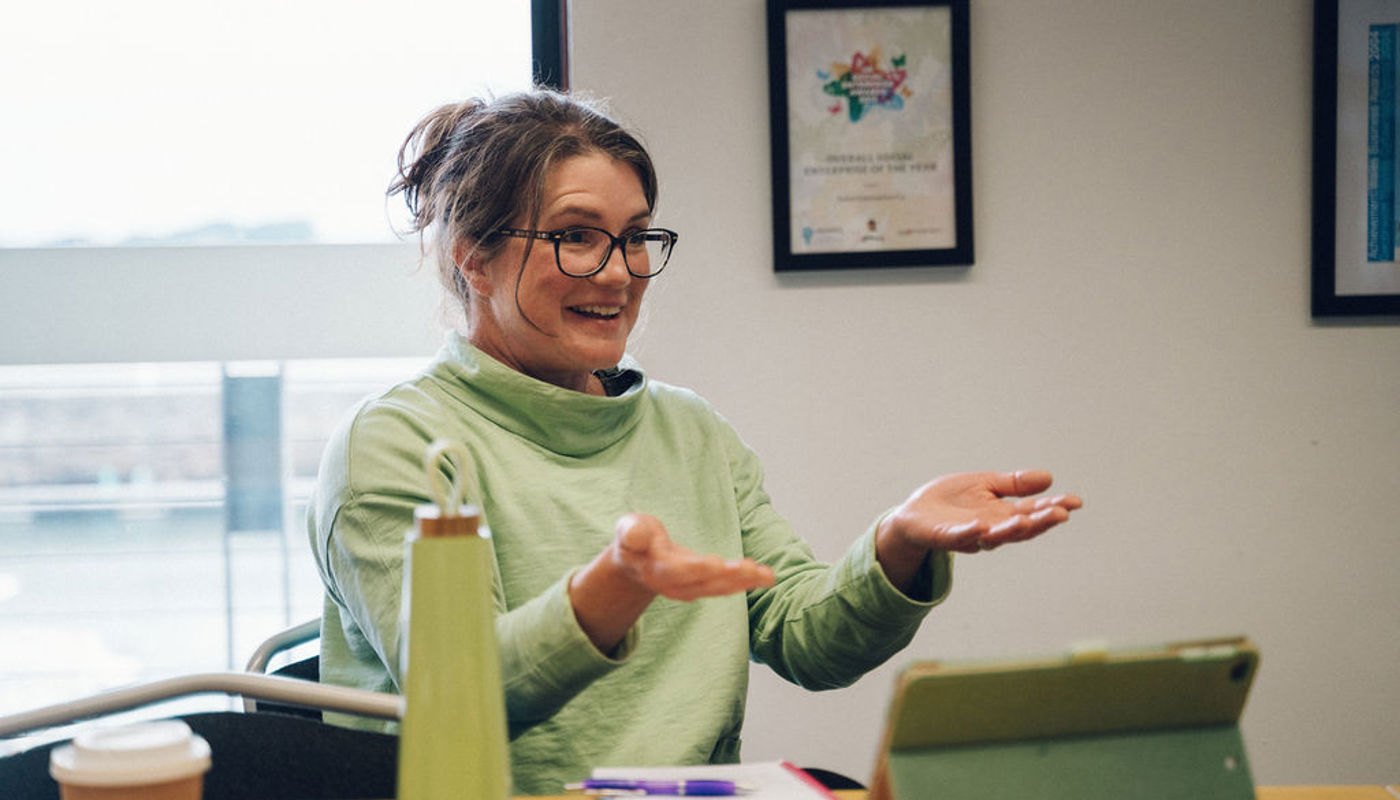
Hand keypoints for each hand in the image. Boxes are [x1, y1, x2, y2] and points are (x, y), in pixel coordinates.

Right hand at [610, 512, 774, 600]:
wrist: (636, 562)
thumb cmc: (635, 540)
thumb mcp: (627, 529)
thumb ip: (631, 532)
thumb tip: (632, 534)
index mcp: (656, 570)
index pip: (677, 571)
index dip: (696, 568)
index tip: (716, 563)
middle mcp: (675, 585)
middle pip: (704, 582)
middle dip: (729, 576)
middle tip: (752, 569)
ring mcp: (690, 589)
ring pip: (719, 588)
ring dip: (743, 582)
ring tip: (767, 575)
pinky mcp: (703, 586)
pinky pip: (726, 587)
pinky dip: (746, 583)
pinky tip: (766, 577)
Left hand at [876, 470, 1081, 589]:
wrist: (913, 514)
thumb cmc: (950, 501)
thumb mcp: (985, 485)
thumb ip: (1013, 484)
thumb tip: (1049, 477)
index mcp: (1002, 514)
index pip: (1032, 512)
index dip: (1053, 508)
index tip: (1075, 502)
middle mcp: (990, 528)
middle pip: (1020, 528)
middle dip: (1041, 521)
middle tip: (1062, 514)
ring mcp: (969, 535)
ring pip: (995, 536)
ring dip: (1012, 530)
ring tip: (1028, 520)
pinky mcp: (945, 537)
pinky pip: (959, 537)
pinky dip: (970, 534)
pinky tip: (981, 526)